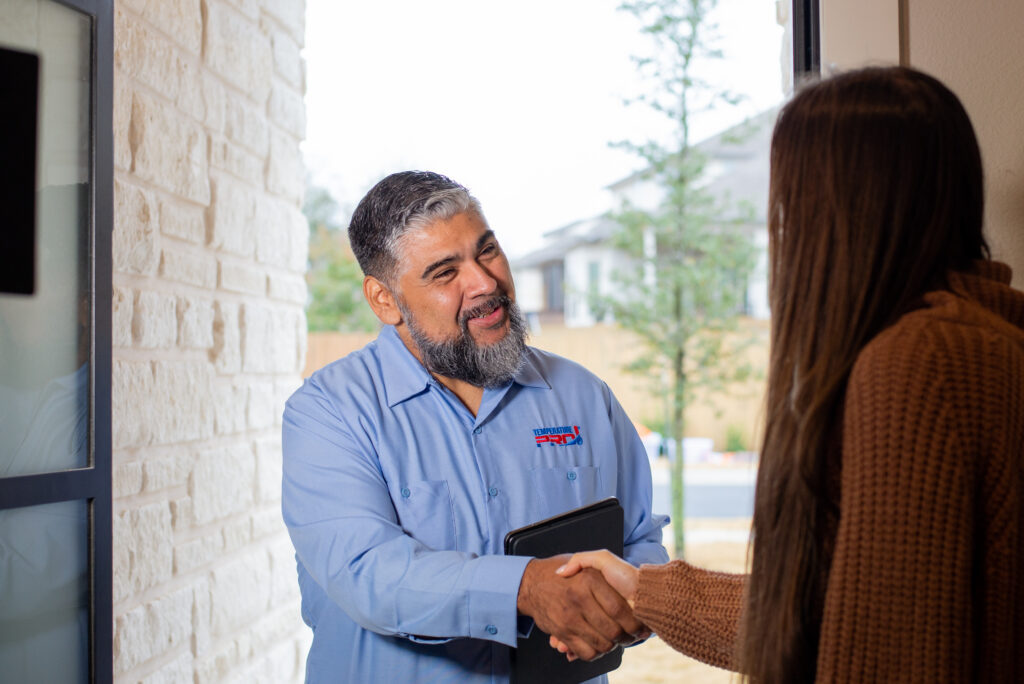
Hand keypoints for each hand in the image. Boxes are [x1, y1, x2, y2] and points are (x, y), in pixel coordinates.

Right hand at [517, 554, 644, 660]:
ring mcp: (570, 617)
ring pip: (602, 643)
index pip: (620, 609)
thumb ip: (597, 563)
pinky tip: (597, 644)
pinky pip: (586, 652)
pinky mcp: (562, 632)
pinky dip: (595, 653)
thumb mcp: (579, 558)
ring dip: (612, 646)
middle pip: (614, 630)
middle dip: (626, 637)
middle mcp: (579, 599)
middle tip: (629, 635)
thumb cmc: (559, 572)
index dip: (634, 621)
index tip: (639, 623)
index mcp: (590, 580)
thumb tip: (614, 583)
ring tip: (615, 639)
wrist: (530, 583)